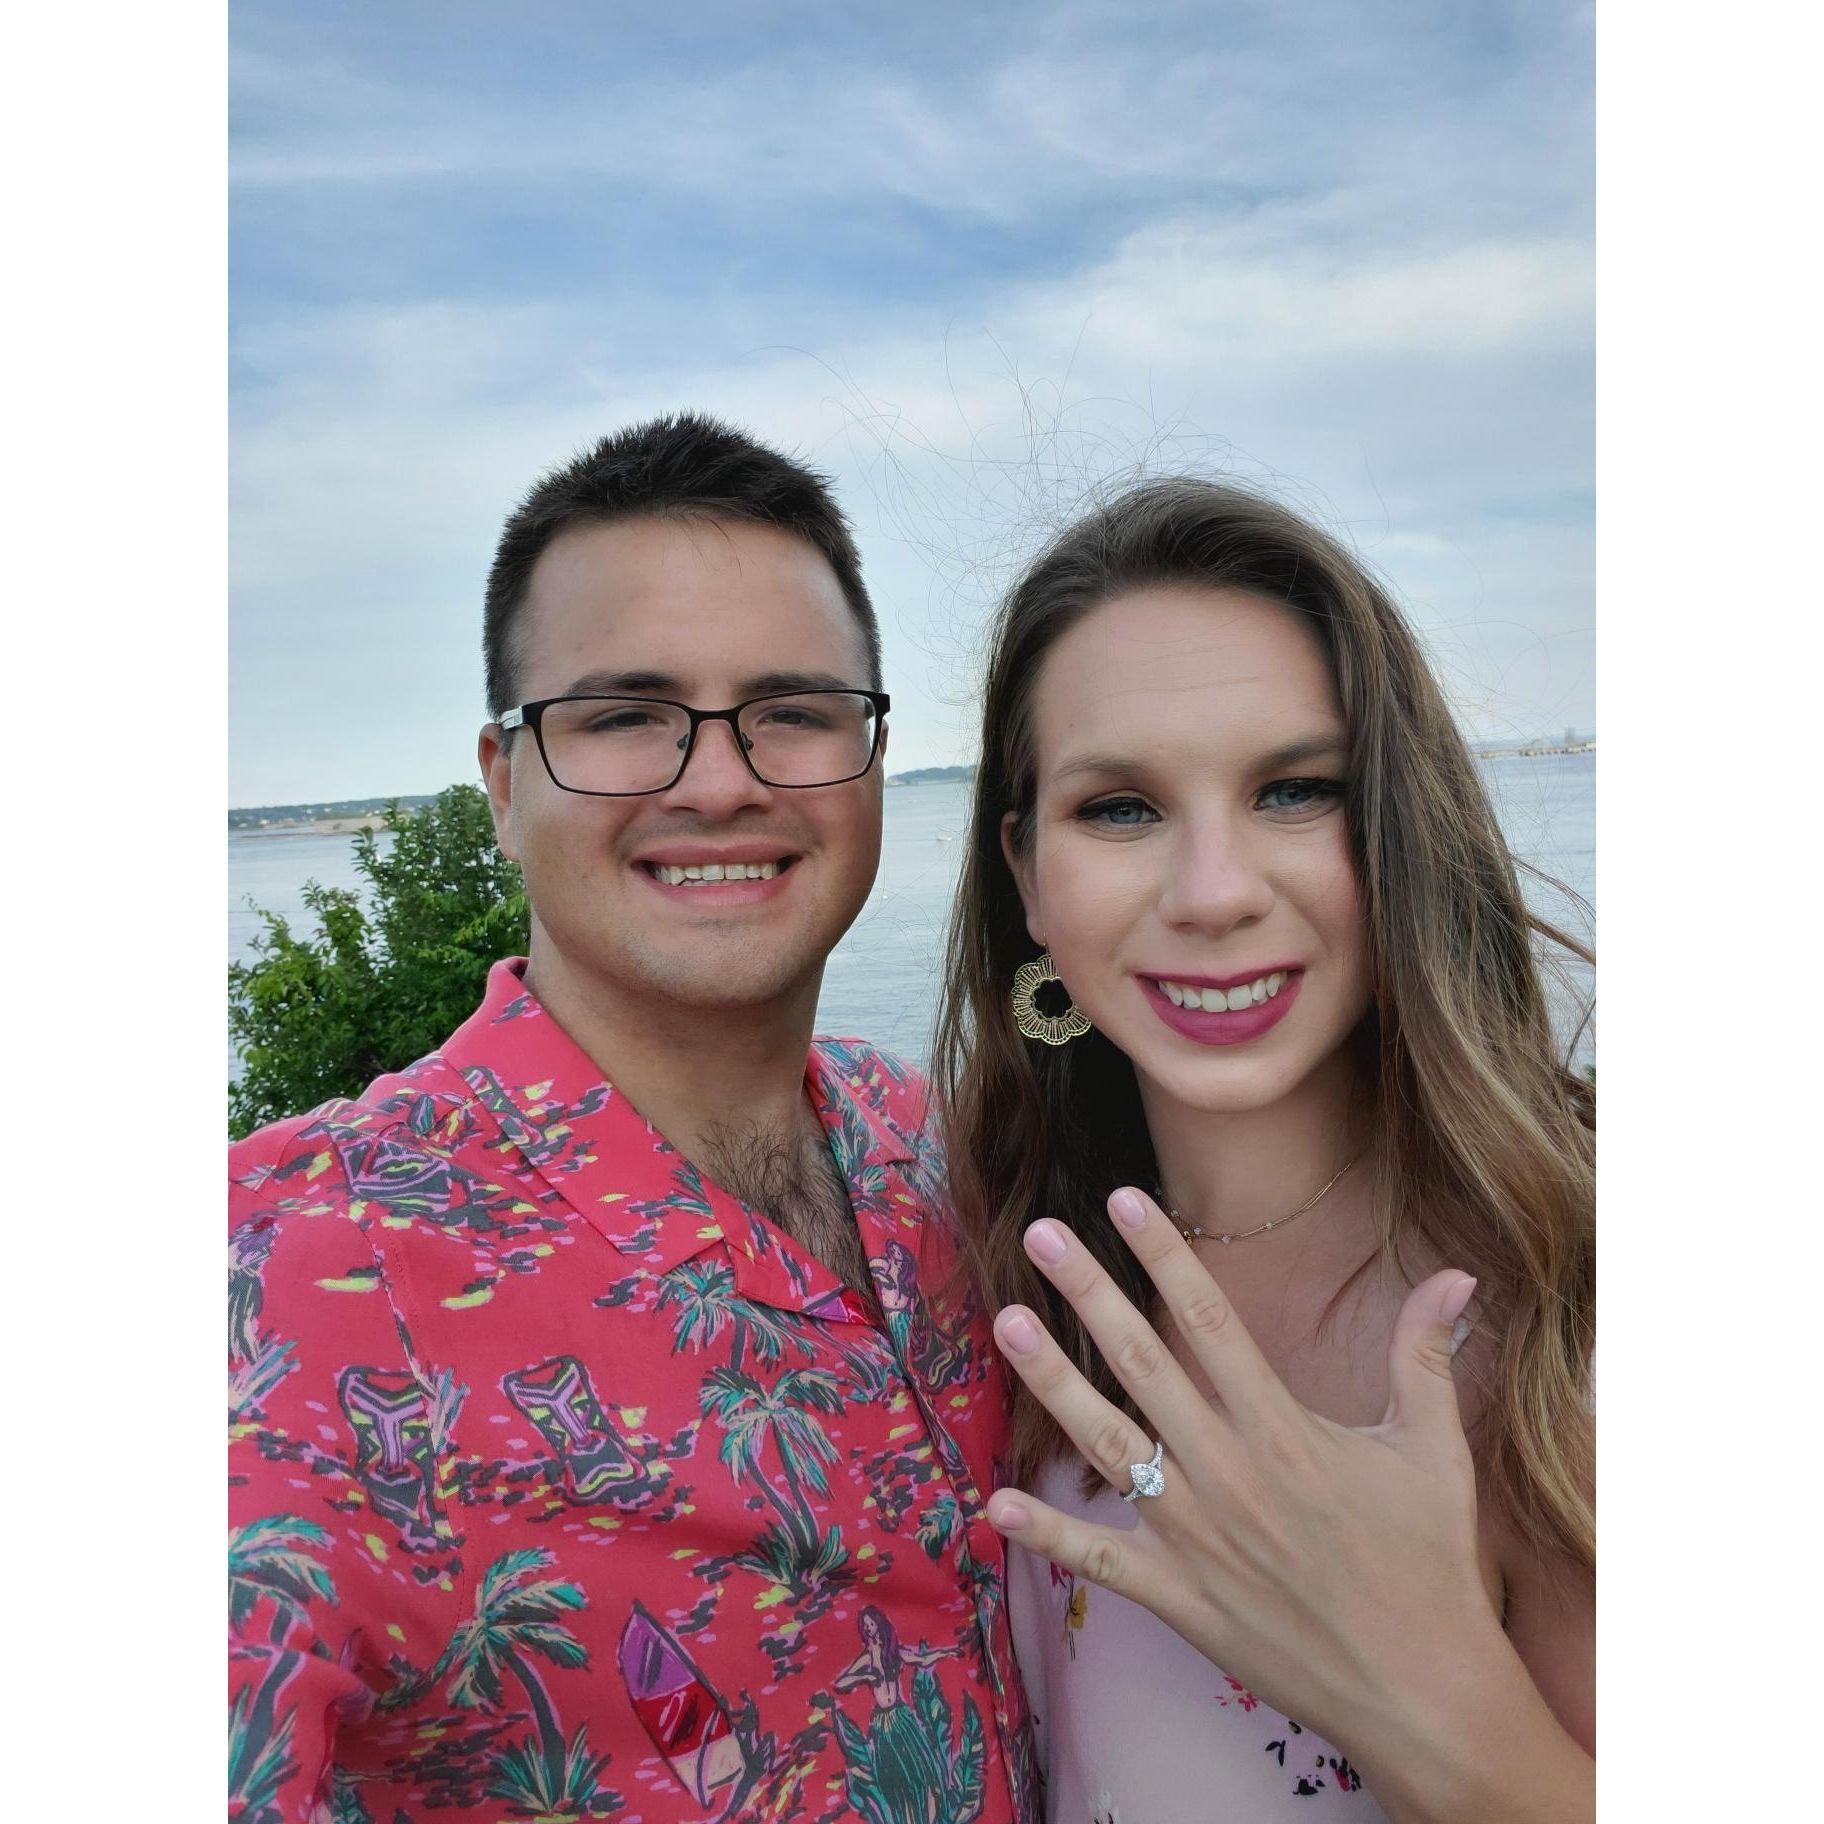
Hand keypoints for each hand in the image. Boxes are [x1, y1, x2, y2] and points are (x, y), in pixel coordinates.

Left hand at [987, 1188, 1582, 1823]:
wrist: (1423, 1693)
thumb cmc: (1430, 1565)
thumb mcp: (1434, 1452)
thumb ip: (1425, 1357)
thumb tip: (1459, 1276)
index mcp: (1284, 1430)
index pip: (1211, 1321)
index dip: (1165, 1256)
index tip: (1123, 1200)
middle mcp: (1229, 1473)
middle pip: (1143, 1364)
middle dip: (1088, 1293)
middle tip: (1038, 1233)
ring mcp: (1195, 1537)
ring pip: (1108, 1445)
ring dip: (1053, 1383)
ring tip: (1007, 1323)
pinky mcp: (1177, 1598)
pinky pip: (1099, 1560)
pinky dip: (1047, 1534)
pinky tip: (995, 1502)